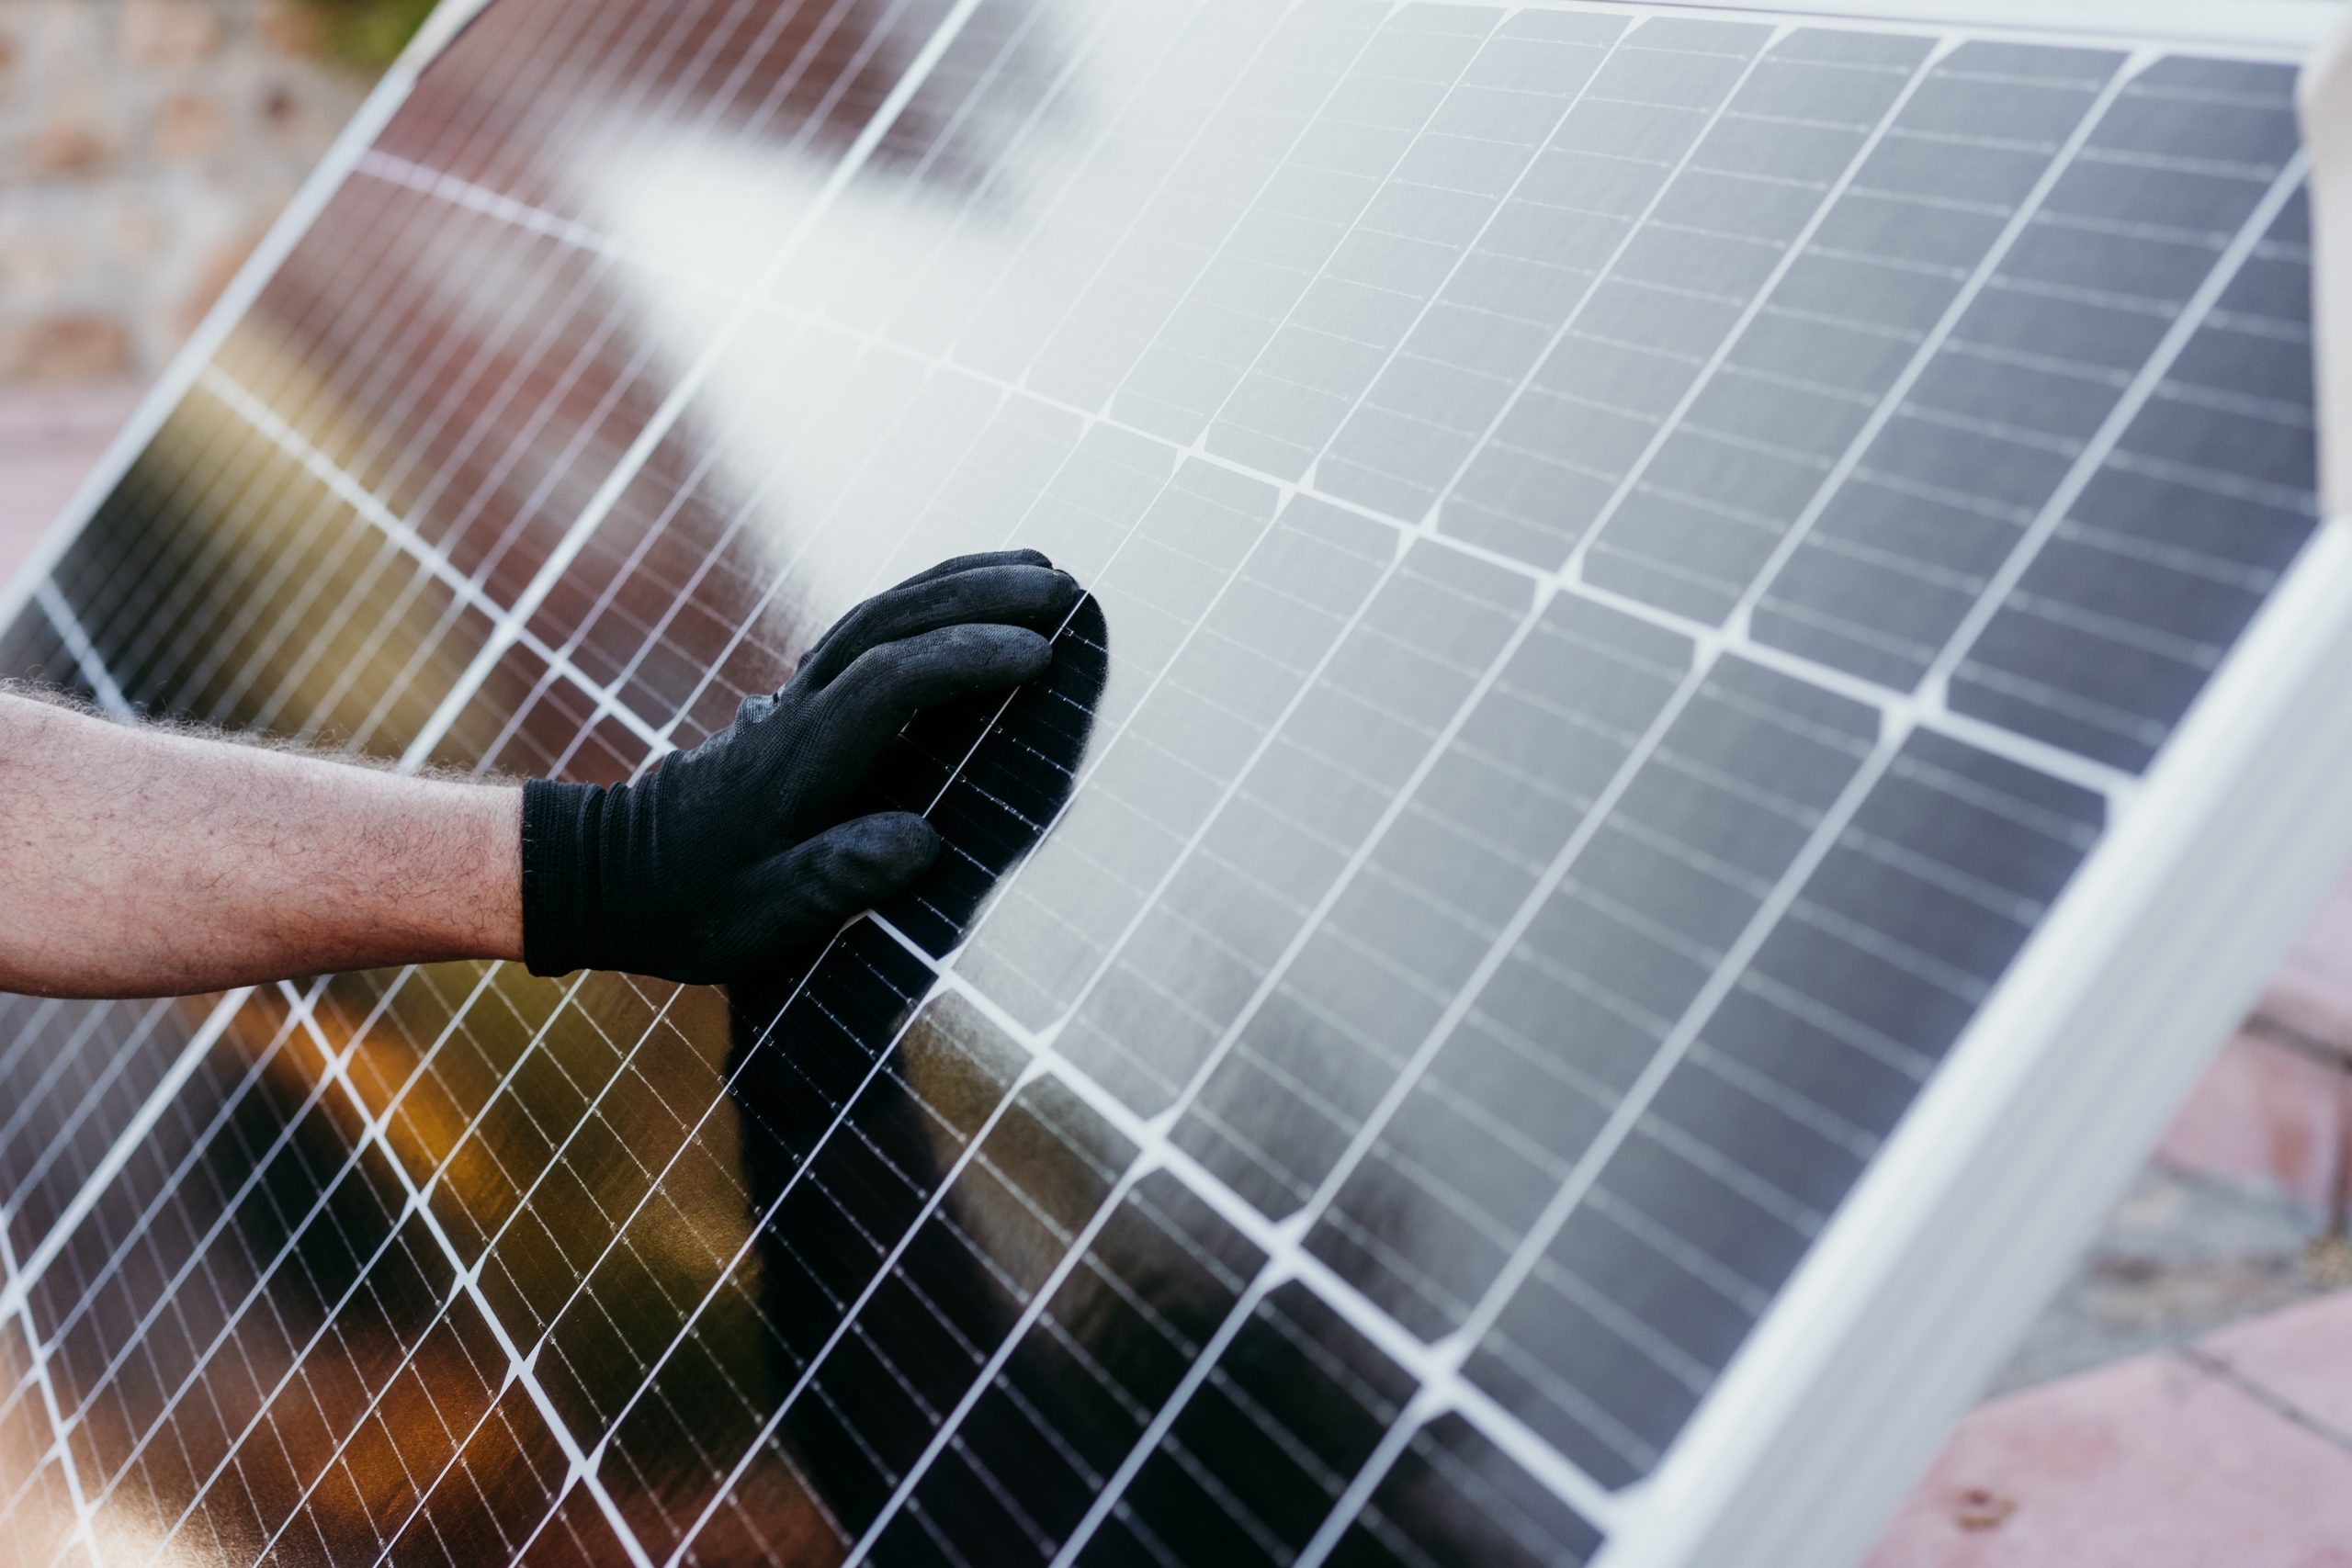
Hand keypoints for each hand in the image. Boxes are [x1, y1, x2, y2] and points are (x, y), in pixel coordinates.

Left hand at [518, 550, 1079, 982]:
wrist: (612, 876)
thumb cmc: (694, 905)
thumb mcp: (763, 913)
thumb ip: (838, 877)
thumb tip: (924, 841)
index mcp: (797, 755)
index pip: (890, 679)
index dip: (965, 659)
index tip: (1039, 656)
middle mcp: (799, 706)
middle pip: (890, 621)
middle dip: (980, 594)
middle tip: (1064, 586)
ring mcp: (798, 693)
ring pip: (882, 611)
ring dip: (961, 581)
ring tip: (1039, 567)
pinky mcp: (803, 698)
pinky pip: (875, 628)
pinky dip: (931, 600)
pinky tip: (973, 600)